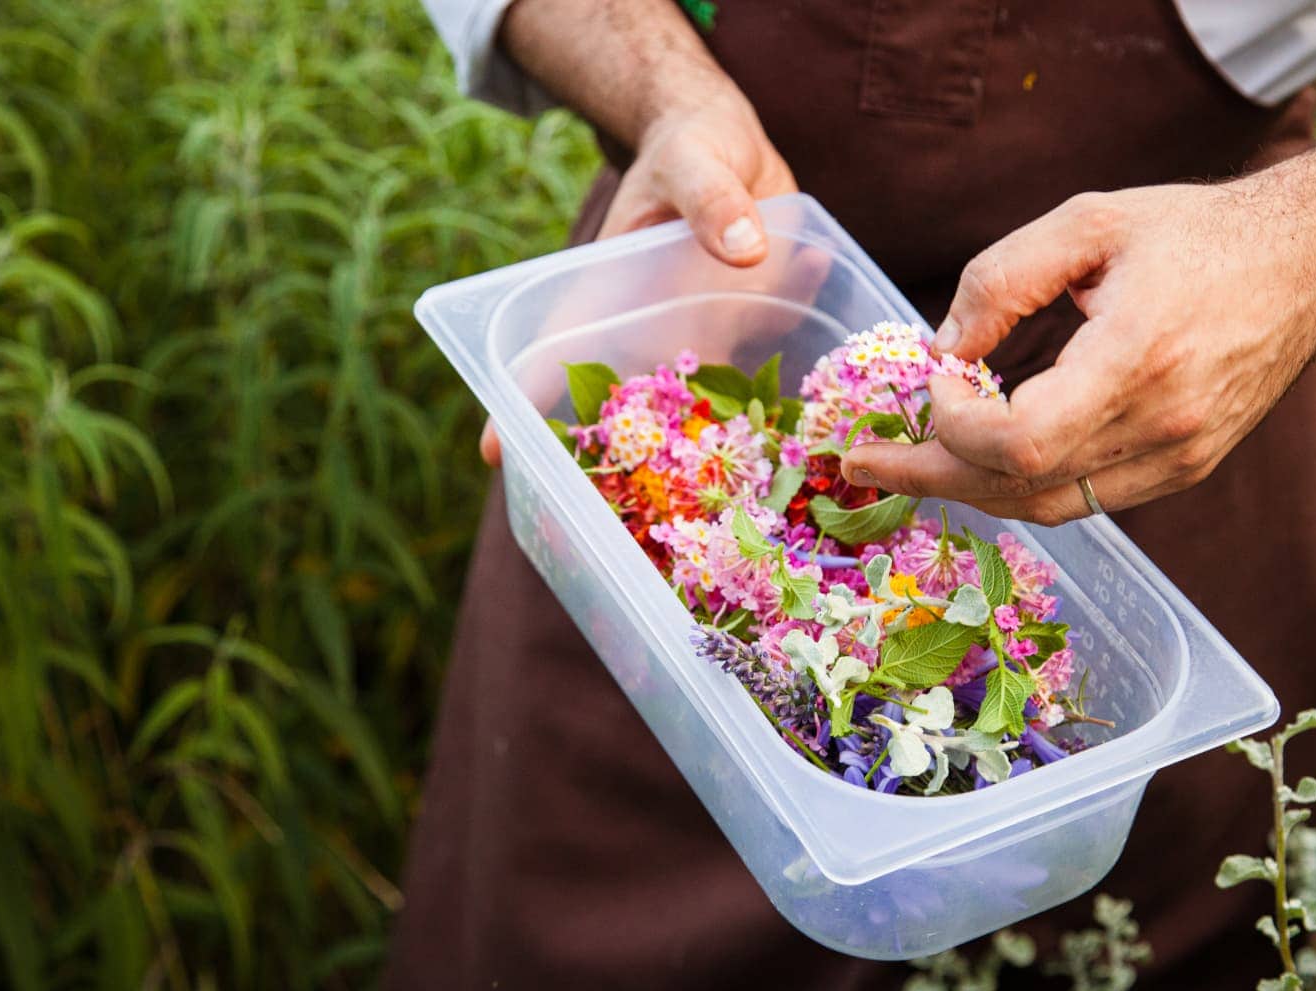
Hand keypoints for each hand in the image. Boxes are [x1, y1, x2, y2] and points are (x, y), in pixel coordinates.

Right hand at [481, 97, 796, 464]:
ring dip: (726, 449)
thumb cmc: (691, 146)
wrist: (740, 145)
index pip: (556, 352)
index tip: (496, 454)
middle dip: (638, 461)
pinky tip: (819, 420)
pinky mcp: (753, 335)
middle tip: (656, 519)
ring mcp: (704, 339)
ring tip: (752, 491)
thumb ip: (713, 199)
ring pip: (705, 408)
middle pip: (632, 407)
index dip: (521, 403)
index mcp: (613, 293)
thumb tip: (744, 251)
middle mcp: (653, 330)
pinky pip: (773, 373)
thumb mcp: (695, 158)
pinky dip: (793, 396)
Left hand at [840, 183, 1315, 522]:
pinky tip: (984, 455)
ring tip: (912, 461)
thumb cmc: (1194, 233)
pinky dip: (1022, 483)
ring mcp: (1179, 460)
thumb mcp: (1088, 222)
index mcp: (1137, 359)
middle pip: (1019, 490)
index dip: (954, 428)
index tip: (933, 380)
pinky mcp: (1184, 470)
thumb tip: (940, 349)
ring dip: (971, 487)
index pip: (1018, 443)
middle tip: (863, 463)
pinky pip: (1083, 498)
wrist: (1308, 263)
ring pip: (1048, 508)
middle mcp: (1162, 427)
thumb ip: (1001, 279)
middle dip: (930, 476)